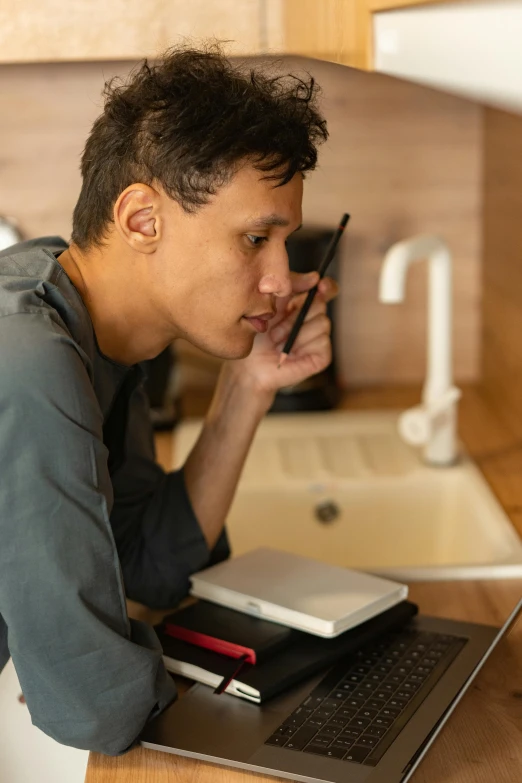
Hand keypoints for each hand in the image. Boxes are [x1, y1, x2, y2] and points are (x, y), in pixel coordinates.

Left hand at [224, 271, 338, 410]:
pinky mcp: (321, 356)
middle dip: (296, 314)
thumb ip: (291, 286)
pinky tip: (289, 352)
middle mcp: (313, 321)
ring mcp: (319, 339)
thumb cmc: (256, 335)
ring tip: (278, 341)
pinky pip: (323, 342)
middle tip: (276, 326)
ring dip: (295, 331)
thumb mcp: (270, 302)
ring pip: (323, 322)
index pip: (325, 290)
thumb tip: (315, 277)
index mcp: (303, 305)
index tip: (320, 285)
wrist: (248, 365)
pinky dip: (303, 345)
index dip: (326, 287)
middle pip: (321, 305)